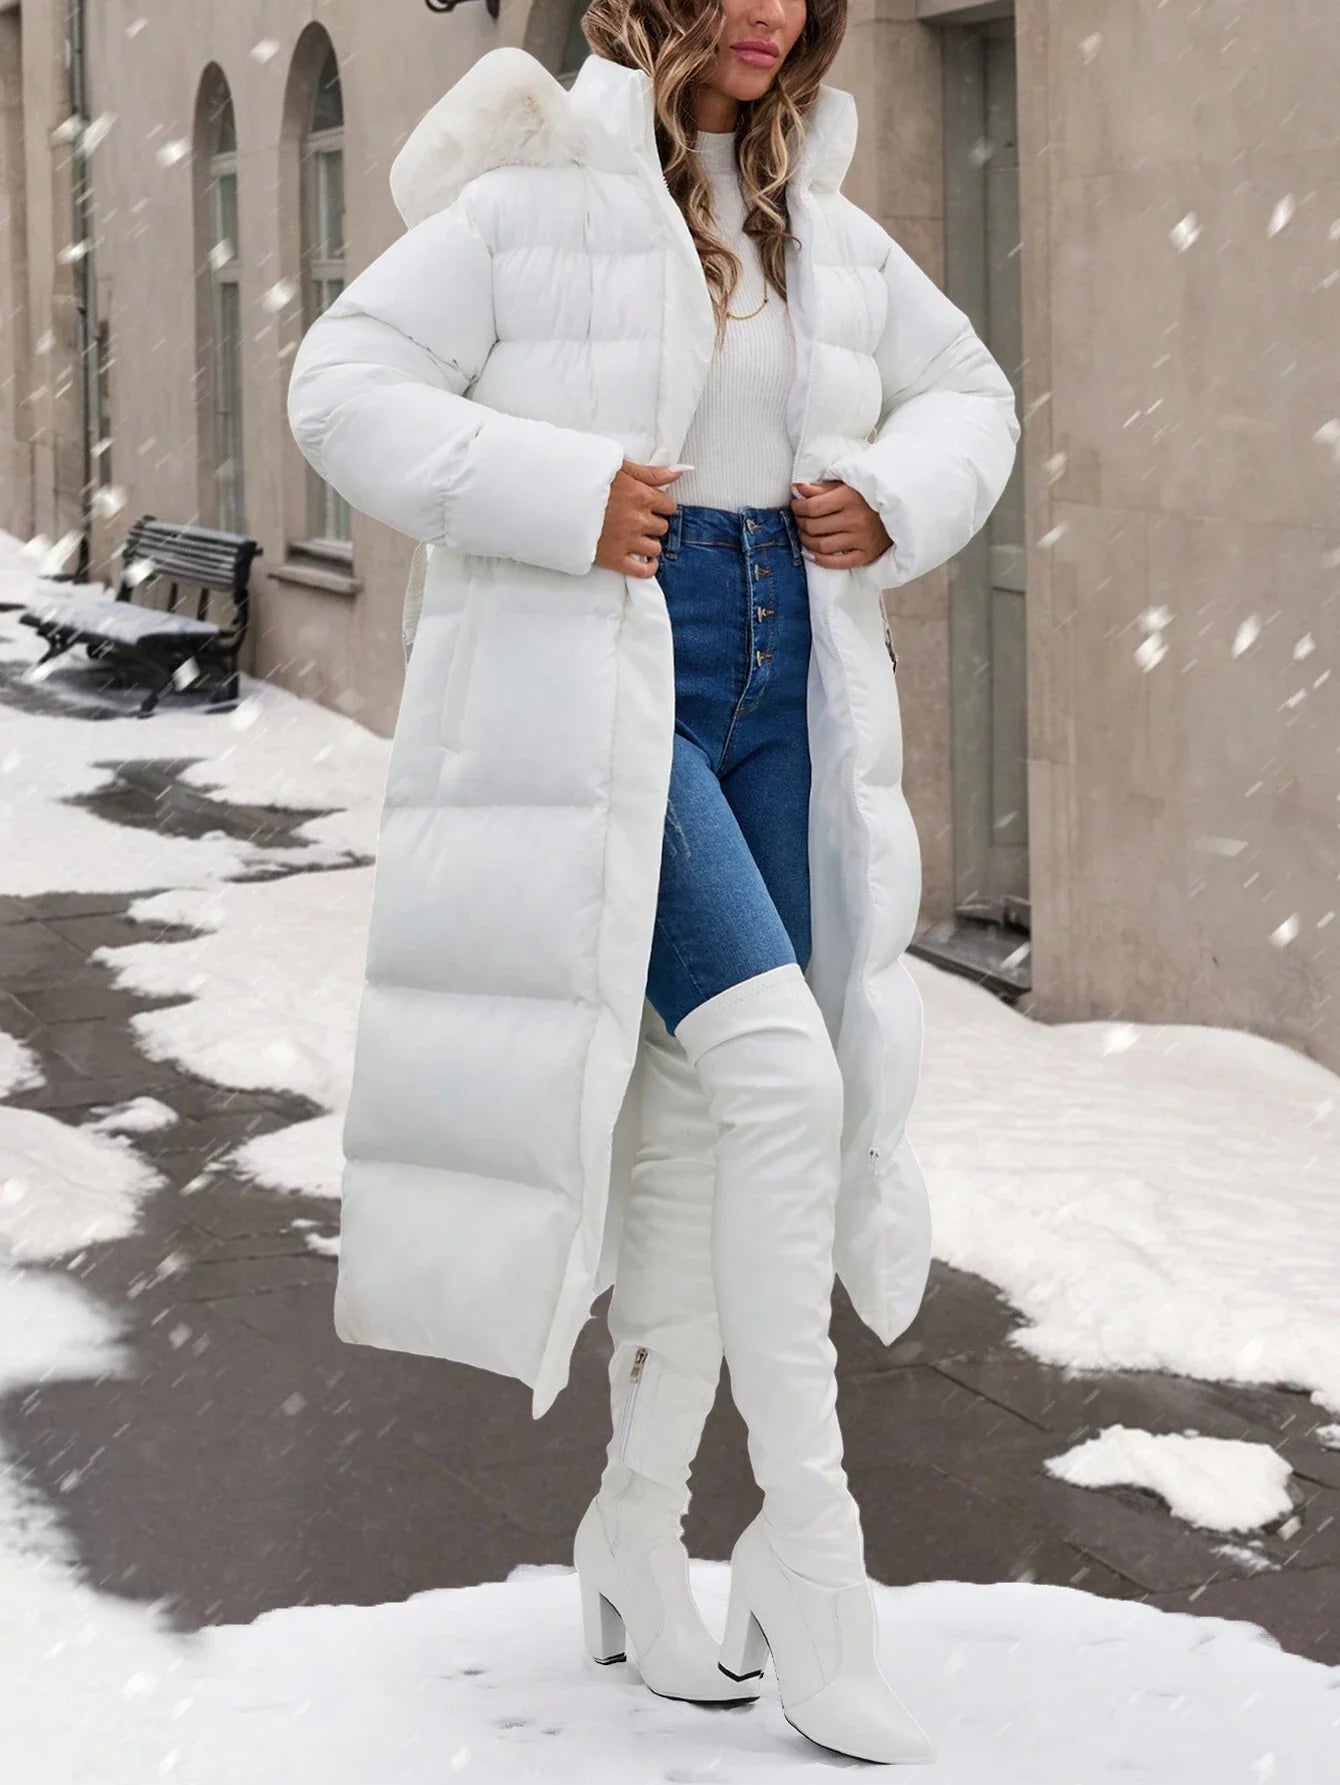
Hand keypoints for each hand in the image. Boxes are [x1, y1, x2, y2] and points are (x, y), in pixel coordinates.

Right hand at [594, 460, 685, 577]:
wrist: (557, 500)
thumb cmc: (588, 480)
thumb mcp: (621, 468)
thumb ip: (653, 473)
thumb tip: (683, 471)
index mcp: (641, 496)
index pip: (669, 506)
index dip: (661, 506)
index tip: (650, 506)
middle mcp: (638, 520)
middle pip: (662, 527)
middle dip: (653, 523)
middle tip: (638, 520)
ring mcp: (627, 541)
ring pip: (655, 548)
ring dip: (649, 543)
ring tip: (636, 537)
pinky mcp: (615, 558)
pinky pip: (642, 570)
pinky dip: (647, 567)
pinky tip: (644, 561)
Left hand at [790, 479, 892, 569]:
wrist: (901, 510)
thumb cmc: (868, 496)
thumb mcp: (847, 485)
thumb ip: (821, 488)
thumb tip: (797, 488)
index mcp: (849, 498)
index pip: (812, 507)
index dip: (798, 508)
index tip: (795, 506)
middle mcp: (855, 520)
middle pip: (814, 527)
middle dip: (800, 524)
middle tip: (799, 520)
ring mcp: (861, 539)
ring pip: (822, 546)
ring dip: (806, 542)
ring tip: (804, 535)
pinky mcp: (867, 554)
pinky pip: (838, 563)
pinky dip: (820, 560)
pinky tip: (811, 554)